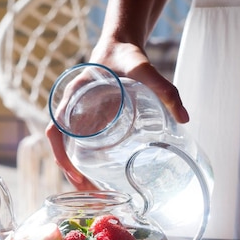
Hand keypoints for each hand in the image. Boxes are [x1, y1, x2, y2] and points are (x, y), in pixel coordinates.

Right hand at [46, 40, 189, 188]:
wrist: (120, 45)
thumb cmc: (126, 54)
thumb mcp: (143, 68)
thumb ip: (165, 88)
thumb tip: (184, 118)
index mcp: (73, 96)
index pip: (55, 129)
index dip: (60, 153)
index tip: (73, 173)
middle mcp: (72, 109)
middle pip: (63, 146)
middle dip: (71, 173)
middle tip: (91, 194)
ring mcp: (80, 117)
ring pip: (71, 149)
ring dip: (78, 172)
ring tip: (97, 194)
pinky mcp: (90, 122)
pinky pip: (82, 144)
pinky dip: (85, 163)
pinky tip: (100, 177)